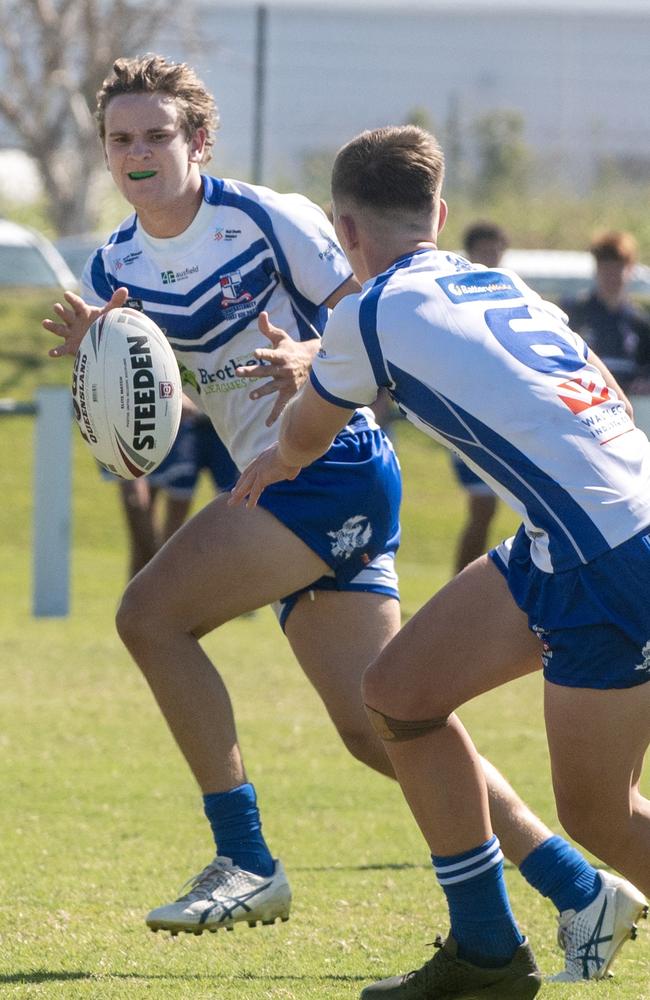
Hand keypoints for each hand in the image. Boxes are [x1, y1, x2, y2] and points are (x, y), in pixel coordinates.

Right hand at [43, 286, 129, 357]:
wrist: (99, 340)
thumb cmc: (102, 324)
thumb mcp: (108, 314)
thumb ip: (115, 302)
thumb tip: (125, 289)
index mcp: (83, 312)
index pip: (77, 304)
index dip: (72, 299)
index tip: (66, 294)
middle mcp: (74, 321)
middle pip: (66, 315)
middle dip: (61, 311)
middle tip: (56, 306)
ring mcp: (70, 333)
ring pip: (59, 329)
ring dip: (52, 326)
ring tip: (45, 323)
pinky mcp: (69, 346)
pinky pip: (61, 349)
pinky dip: (56, 351)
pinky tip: (51, 353)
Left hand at [228, 443, 301, 508]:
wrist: (293, 448)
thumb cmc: (296, 451)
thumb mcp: (292, 458)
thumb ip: (290, 467)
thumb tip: (291, 475)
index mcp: (265, 456)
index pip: (254, 467)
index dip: (249, 476)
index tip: (244, 482)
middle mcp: (260, 462)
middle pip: (246, 476)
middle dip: (239, 485)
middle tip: (233, 493)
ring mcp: (260, 470)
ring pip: (246, 485)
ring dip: (238, 495)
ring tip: (231, 503)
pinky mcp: (262, 477)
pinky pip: (255, 491)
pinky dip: (252, 499)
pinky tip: (249, 507)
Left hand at [236, 311, 318, 425]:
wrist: (312, 363)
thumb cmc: (291, 348)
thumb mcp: (281, 337)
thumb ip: (268, 328)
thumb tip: (260, 313)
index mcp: (280, 356)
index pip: (269, 354)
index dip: (263, 353)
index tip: (255, 353)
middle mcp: (282, 370)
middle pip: (265, 371)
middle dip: (252, 372)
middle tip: (238, 371)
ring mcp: (285, 383)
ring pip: (272, 388)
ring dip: (262, 392)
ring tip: (252, 396)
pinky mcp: (288, 393)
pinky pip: (280, 405)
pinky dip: (274, 415)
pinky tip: (267, 424)